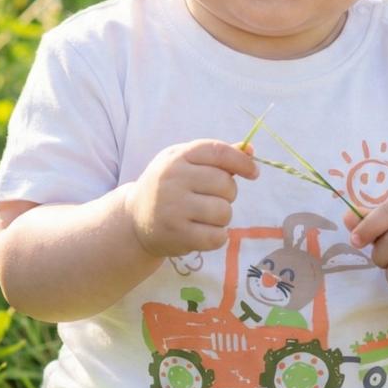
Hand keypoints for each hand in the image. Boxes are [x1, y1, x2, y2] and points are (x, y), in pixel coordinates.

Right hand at [128, 140, 258, 258]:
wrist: (134, 219)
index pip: (218, 152)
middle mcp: (173, 179)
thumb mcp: (184, 164)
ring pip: (224, 212)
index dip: (242, 162)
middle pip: (226, 184)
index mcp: (177, 157)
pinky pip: (217, 237)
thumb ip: (216, 157)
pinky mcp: (177, 235)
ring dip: (222, 217)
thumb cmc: (167, 187)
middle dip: (228, 194)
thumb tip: (250, 150)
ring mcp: (174, 208)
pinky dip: (216, 237)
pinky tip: (202, 232)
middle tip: (212, 199)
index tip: (253, 173)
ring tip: (204, 217)